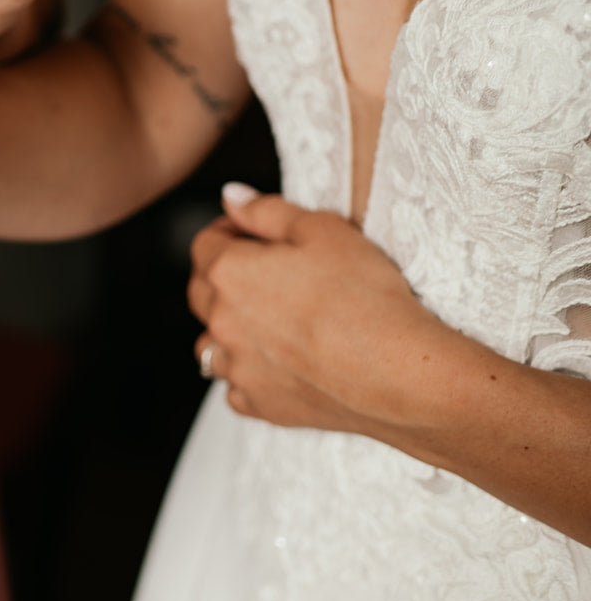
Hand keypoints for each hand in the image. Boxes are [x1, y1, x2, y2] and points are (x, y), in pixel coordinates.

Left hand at [186, 183, 449, 434]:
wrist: (399, 372)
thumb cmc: (365, 295)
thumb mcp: (323, 229)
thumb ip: (266, 210)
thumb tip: (230, 196)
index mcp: (229, 273)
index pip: (205, 244)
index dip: (229, 231)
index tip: (254, 232)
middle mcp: (221, 322)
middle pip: (201, 292)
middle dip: (223, 276)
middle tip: (265, 272)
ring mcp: (237, 367)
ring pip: (211, 343)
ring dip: (229, 329)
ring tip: (269, 322)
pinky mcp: (259, 404)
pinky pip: (235, 386)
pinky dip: (248, 374)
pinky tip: (277, 365)